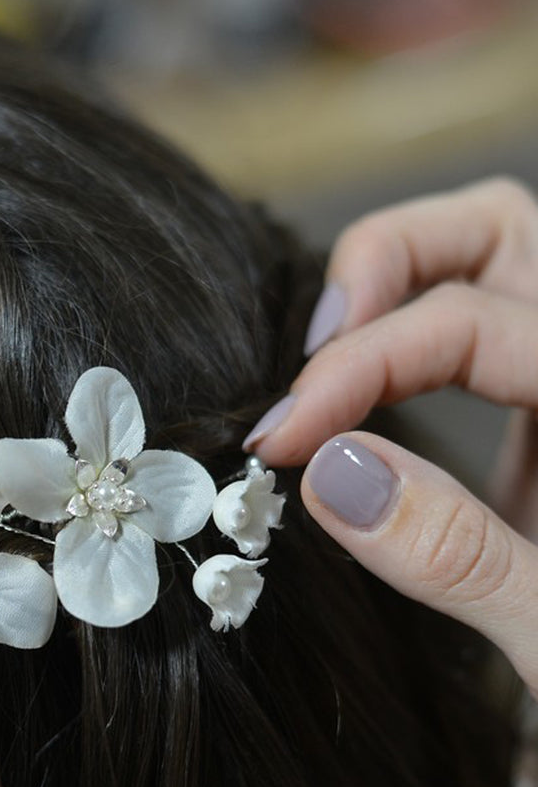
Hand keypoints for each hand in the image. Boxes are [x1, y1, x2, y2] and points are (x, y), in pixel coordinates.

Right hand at [244, 177, 537, 690]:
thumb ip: (458, 557)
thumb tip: (332, 474)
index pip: (479, 325)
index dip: (363, 366)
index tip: (285, 438)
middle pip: (501, 229)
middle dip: (386, 265)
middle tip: (309, 357)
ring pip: (493, 253)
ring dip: (396, 281)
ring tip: (325, 360)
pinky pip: (476, 323)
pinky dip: (402, 333)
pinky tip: (355, 394)